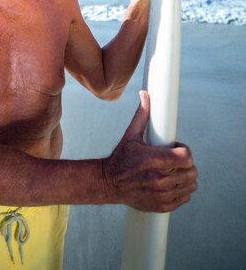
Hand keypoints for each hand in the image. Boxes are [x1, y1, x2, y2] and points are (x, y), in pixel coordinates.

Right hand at [101, 91, 196, 211]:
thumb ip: (141, 115)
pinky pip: (185, 197)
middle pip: (191, 171)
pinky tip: (171, 182)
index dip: (184, 151)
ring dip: (185, 176)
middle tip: (174, 159)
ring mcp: (161, 194)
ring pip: (190, 184)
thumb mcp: (130, 135)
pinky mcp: (162, 205)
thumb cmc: (121, 159)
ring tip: (173, 170)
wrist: (109, 183)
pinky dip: (182, 190)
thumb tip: (145, 94)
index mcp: (152, 160)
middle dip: (185, 163)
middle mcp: (158, 179)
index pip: (185, 157)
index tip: (176, 148)